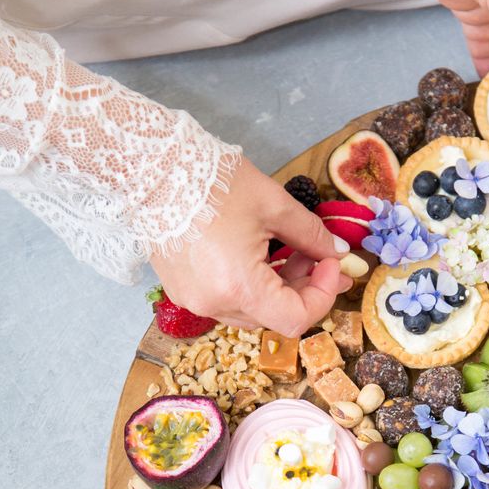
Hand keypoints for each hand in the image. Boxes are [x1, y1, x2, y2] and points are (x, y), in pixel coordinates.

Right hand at [150, 155, 350, 334]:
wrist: (151, 168)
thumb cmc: (213, 182)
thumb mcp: (274, 205)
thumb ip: (312, 236)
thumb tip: (337, 253)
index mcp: (239, 287)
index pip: (296, 319)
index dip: (322, 295)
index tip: (330, 264)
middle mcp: (214, 304)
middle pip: (274, 316)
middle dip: (304, 288)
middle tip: (321, 256)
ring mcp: (194, 300)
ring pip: (252, 310)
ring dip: (279, 287)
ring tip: (290, 250)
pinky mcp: (182, 290)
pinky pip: (228, 299)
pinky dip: (252, 284)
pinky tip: (260, 254)